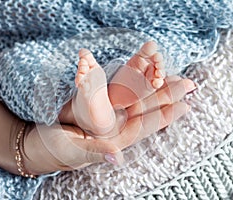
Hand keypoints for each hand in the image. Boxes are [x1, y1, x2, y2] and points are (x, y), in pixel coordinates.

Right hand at [22, 76, 195, 174]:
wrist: (43, 141)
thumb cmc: (57, 150)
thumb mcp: (74, 152)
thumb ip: (95, 153)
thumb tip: (117, 157)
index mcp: (116, 139)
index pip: (145, 125)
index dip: (165, 115)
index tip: (185, 104)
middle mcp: (117, 124)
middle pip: (146, 108)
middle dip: (167, 95)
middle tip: (190, 84)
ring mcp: (109, 113)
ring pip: (136, 96)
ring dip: (154, 84)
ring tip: (172, 73)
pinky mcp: (100, 103)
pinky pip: (119, 88)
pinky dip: (133, 78)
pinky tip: (144, 72)